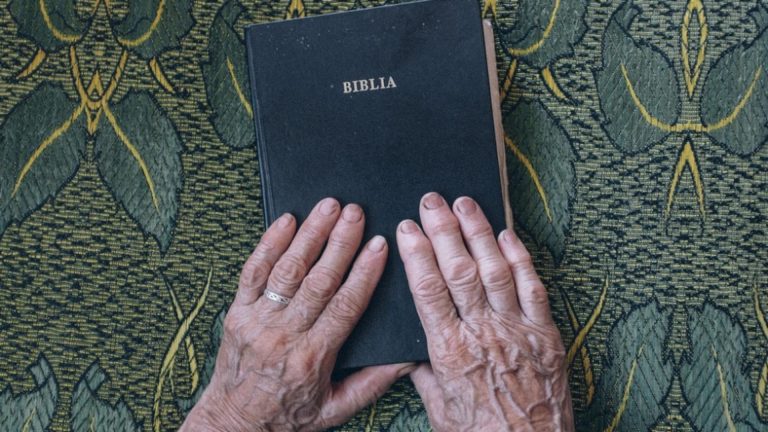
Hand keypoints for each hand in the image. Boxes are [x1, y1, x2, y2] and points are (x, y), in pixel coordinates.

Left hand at [181, 198, 412, 431]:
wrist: (234, 423)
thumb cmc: (288, 415)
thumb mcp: (336, 409)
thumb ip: (373, 383)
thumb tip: (408, 358)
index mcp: (313, 357)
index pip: (345, 306)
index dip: (364, 272)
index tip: (379, 245)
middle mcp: (284, 335)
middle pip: (318, 280)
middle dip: (339, 242)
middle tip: (356, 212)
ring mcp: (257, 320)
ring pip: (287, 269)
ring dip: (309, 234)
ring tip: (328, 206)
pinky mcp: (237, 312)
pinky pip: (252, 272)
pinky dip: (268, 243)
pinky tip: (286, 220)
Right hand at [396, 193, 573, 431]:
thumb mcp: (438, 408)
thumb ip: (423, 371)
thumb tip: (409, 345)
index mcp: (450, 350)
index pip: (428, 289)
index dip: (416, 254)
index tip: (407, 228)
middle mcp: (483, 333)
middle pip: (459, 270)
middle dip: (444, 230)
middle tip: (432, 201)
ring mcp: (517, 330)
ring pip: (495, 270)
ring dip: (479, 232)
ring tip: (465, 203)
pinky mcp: (545, 334)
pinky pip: (533, 288)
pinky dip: (520, 258)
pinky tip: (507, 235)